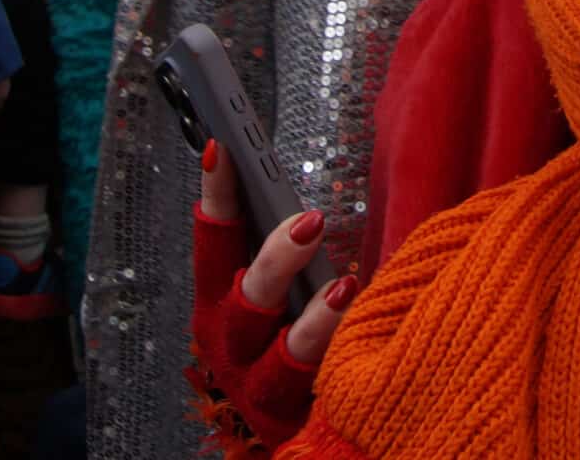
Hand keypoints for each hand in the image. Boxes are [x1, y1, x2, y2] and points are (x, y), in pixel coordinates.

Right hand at [190, 142, 356, 444]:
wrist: (298, 432)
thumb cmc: (288, 338)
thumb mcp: (277, 292)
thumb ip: (284, 251)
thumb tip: (307, 194)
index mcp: (219, 303)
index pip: (213, 242)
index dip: (216, 195)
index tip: (223, 147)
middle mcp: (230, 346)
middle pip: (243, 302)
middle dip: (273, 259)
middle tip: (310, 221)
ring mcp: (260, 389)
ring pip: (282, 357)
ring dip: (313, 320)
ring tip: (344, 288)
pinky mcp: (295, 420)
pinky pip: (323, 391)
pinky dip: (343, 360)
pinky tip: (366, 333)